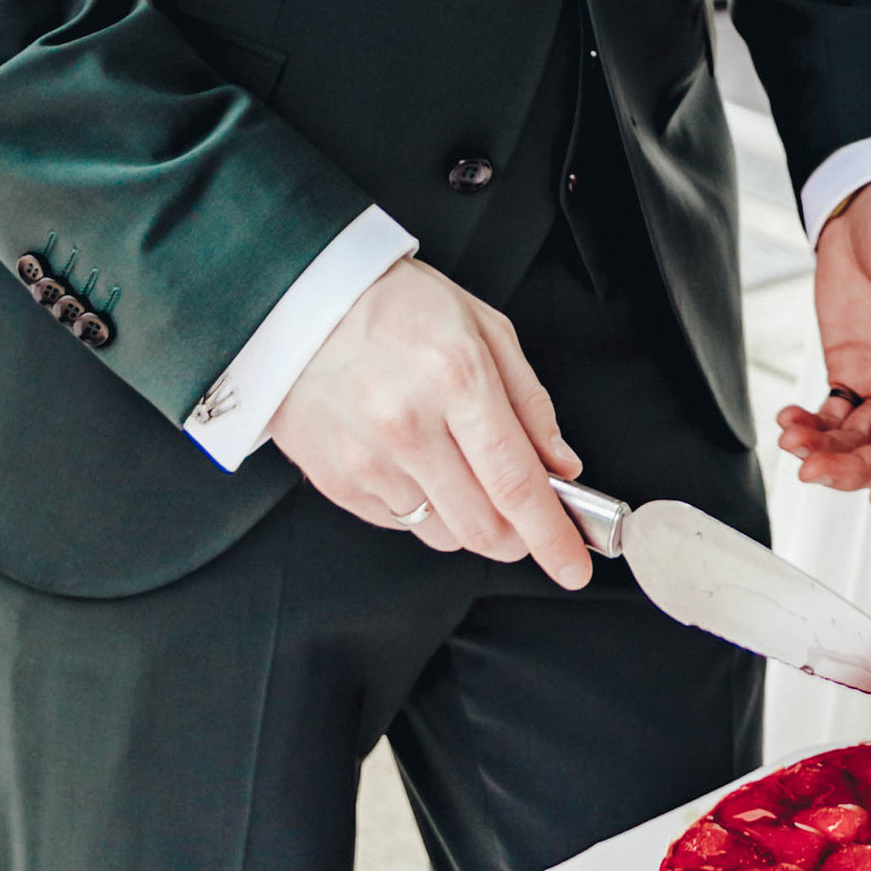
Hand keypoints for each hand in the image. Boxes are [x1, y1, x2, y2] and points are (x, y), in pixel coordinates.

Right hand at [272, 256, 591, 585]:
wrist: (298, 303)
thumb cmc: (395, 306)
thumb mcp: (483, 329)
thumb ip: (530, 402)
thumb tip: (560, 465)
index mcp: (457, 379)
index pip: (516, 483)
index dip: (552, 535)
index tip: (573, 566)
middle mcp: (409, 427)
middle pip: (483, 528)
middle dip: (519, 539)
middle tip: (528, 519)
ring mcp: (368, 461)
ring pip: (444, 534)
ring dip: (469, 519)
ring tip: (456, 464)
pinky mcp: (337, 483)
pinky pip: (400, 525)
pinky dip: (423, 508)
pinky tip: (412, 460)